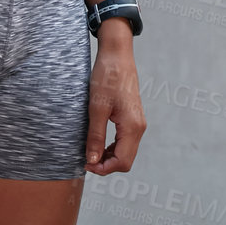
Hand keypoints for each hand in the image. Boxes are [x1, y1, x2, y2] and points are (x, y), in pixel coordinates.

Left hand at [84, 40, 145, 174]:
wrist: (117, 55)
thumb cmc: (107, 77)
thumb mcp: (97, 108)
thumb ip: (95, 136)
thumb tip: (92, 161)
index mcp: (132, 127)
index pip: (122, 162)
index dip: (104, 169)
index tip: (86, 164)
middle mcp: (139, 127)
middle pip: (126, 160)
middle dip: (106, 165)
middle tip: (86, 160)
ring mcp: (137, 123)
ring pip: (126, 152)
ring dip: (109, 157)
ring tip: (90, 152)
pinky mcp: (133, 118)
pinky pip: (125, 142)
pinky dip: (112, 148)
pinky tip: (99, 143)